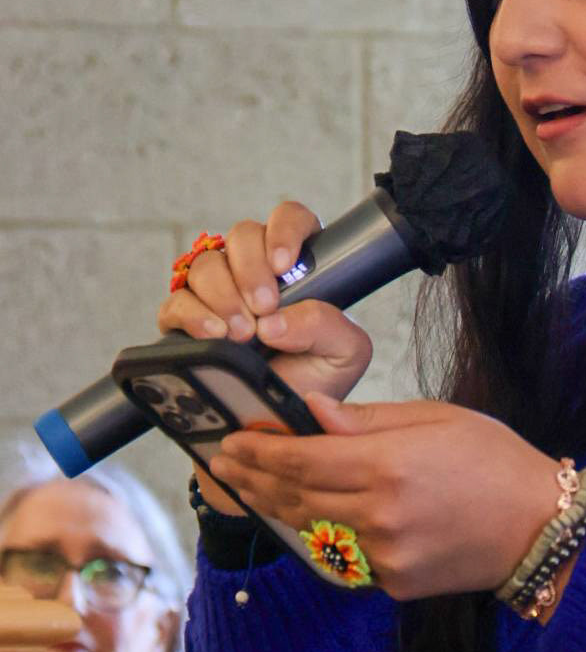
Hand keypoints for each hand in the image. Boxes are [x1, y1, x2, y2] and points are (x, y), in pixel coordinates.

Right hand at [157, 204, 372, 512]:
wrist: (276, 432)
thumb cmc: (315, 385)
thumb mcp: (344, 356)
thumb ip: (327, 325)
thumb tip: (275, 320)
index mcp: (298, 269)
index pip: (290, 219)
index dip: (284, 229)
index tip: (284, 265)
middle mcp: (254, 273)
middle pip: (241, 235)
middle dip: (251, 269)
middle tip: (264, 308)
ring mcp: (217, 294)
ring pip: (206, 264)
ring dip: (223, 294)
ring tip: (241, 334)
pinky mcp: (183, 323)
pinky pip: (175, 302)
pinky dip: (192, 315)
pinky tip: (213, 335)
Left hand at [208, 393, 563, 598]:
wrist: (539, 528)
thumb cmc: (494, 461)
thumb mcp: (436, 418)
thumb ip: (368, 420)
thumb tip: (313, 411)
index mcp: (388, 464)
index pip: (301, 458)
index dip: (260, 451)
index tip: (232, 441)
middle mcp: (379, 513)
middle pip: (295, 496)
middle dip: (254, 478)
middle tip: (225, 464)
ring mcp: (384, 554)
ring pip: (310, 530)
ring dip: (274, 508)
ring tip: (249, 488)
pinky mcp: (393, 582)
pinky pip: (342, 556)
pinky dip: (318, 535)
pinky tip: (300, 517)